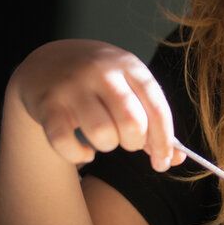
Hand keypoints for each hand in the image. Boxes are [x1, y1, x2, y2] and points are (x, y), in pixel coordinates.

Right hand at [9, 39, 184, 171]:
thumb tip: (175, 159)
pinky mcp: (48, 104)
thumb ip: (151, 120)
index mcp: (130, 66)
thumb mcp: (129, 87)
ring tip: (105, 139)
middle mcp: (102, 72)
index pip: (157, 108)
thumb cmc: (99, 82)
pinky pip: (66, 142)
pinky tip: (83, 151)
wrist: (48, 61)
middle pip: (131, 122)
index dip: (164, 141)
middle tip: (128, 142)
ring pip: (102, 134)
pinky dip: (78, 155)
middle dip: (135, 143)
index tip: (163, 162)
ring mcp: (73, 86)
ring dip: (107, 146)